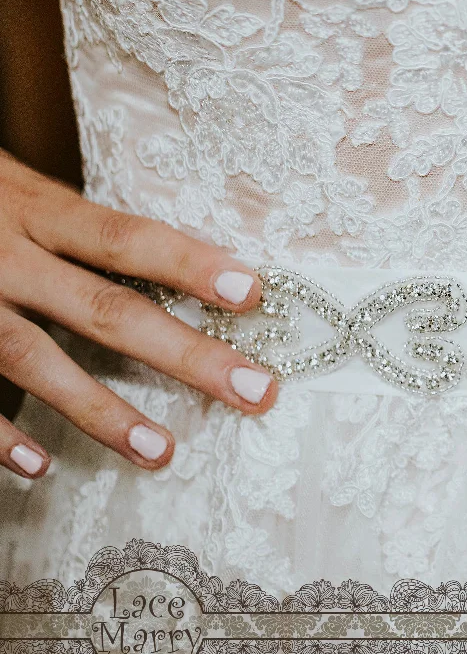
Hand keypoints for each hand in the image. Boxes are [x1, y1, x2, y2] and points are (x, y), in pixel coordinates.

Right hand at [0, 150, 276, 478]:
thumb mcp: (18, 187)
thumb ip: (73, 224)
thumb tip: (165, 258)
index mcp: (34, 209)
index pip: (125, 238)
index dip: (188, 263)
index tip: (252, 294)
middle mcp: (4, 254)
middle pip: (104, 308)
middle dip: (185, 354)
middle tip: (255, 392)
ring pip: (35, 359)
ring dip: (101, 410)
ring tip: (161, 453)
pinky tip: (39, 466)